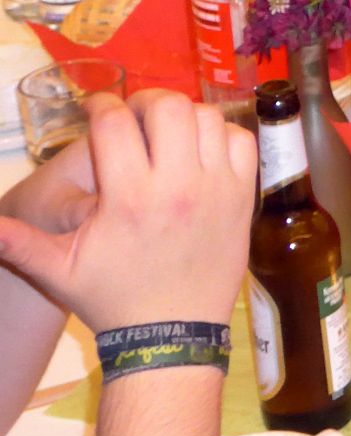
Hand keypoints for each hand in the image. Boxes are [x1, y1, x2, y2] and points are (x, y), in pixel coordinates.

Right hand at [0, 92, 255, 330]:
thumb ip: (18, 242)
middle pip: (168, 108)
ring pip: (207, 118)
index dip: (100, 105)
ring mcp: (217, 188)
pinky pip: (243, 141)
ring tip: (166, 130)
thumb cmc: (112, 299)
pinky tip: (200, 147)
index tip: (94, 107)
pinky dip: (222, 133)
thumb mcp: (58, 270)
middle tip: (133, 114)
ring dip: (184, 115)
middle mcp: (177, 186)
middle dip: (144, 101)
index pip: (115, 124)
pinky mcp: (243, 197)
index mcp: (128, 198)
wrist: (172, 334)